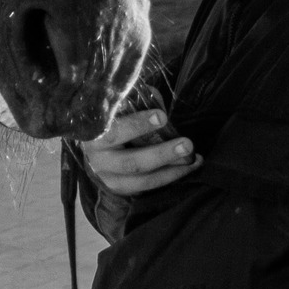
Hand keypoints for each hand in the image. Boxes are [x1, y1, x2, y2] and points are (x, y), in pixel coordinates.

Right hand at [77, 109, 199, 196]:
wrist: (94, 148)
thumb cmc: (109, 120)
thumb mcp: (115, 108)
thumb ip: (134, 102)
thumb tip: (156, 98)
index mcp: (93, 135)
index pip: (114, 131)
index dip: (137, 125)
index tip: (162, 116)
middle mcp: (98, 160)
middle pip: (132, 162)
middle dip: (162, 154)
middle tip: (187, 144)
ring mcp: (108, 179)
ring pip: (143, 180)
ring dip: (172, 170)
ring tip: (195, 159)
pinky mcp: (120, 190)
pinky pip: (148, 187)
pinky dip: (170, 178)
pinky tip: (188, 168)